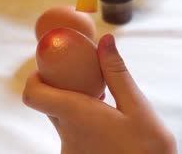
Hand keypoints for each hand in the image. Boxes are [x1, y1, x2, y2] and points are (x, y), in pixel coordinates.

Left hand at [23, 34, 176, 153]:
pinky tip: (111, 128)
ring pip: (64, 121)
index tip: (51, 67)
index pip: (32, 94)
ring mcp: (70, 153)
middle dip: (64, 87)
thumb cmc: (148, 148)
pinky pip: (74, 136)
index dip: (35, 78)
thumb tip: (105, 39)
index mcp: (76, 116)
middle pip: (50, 104)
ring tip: (108, 105)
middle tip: (87, 78)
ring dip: (79, 108)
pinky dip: (86, 125)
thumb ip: (116, 72)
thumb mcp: (138, 106)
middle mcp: (66, 136)